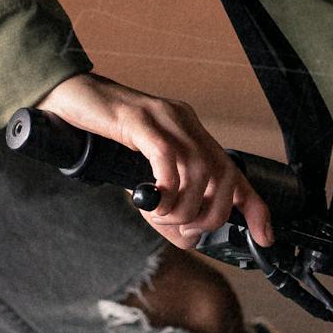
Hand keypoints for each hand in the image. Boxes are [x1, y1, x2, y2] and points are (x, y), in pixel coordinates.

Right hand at [35, 73, 274, 251]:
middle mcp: (185, 122)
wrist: (67, 95)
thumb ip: (165, 197)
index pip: (235, 171)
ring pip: (199, 172)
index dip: (254, 207)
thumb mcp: (139, 169)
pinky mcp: (139, 120)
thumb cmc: (100, 134)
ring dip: (184, 207)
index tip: (265, 237)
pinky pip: (167, 158)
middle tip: (184, 230)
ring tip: (161, 217)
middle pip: (224, 176)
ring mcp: (164, 118)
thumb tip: (186, 234)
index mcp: (190, 132)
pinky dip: (167, 187)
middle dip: (210, 215)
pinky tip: (152, 200)